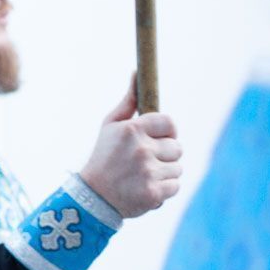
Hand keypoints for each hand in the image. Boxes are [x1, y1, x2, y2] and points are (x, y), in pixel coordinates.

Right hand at [79, 77, 182, 218]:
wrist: (92, 197)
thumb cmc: (104, 157)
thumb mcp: (110, 126)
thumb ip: (128, 102)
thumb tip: (136, 72)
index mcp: (132, 129)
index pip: (169, 122)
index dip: (166, 131)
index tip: (158, 139)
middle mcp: (142, 149)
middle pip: (177, 147)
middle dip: (165, 154)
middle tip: (144, 162)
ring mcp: (148, 172)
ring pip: (178, 168)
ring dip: (165, 172)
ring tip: (142, 176)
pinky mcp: (154, 192)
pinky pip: (175, 186)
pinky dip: (164, 189)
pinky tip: (145, 189)